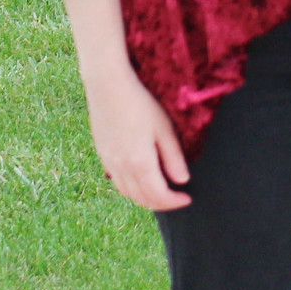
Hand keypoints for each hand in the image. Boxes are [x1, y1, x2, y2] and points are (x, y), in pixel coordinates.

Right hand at [84, 65, 191, 210]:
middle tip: (177, 198)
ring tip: (161, 191)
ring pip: (128, 193)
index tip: (188, 198)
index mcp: (140, 162)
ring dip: (146, 198)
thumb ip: (173, 157)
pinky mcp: (102, 154)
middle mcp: (122, 167)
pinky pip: (118, 182)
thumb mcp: (164, 129)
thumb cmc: (140, 103)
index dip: (175, 201)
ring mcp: (109, 162)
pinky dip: (132, 189)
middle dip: (162, 204)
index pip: (159, 195)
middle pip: (143, 199)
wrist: (108, 85)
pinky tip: (142, 179)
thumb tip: (182, 180)